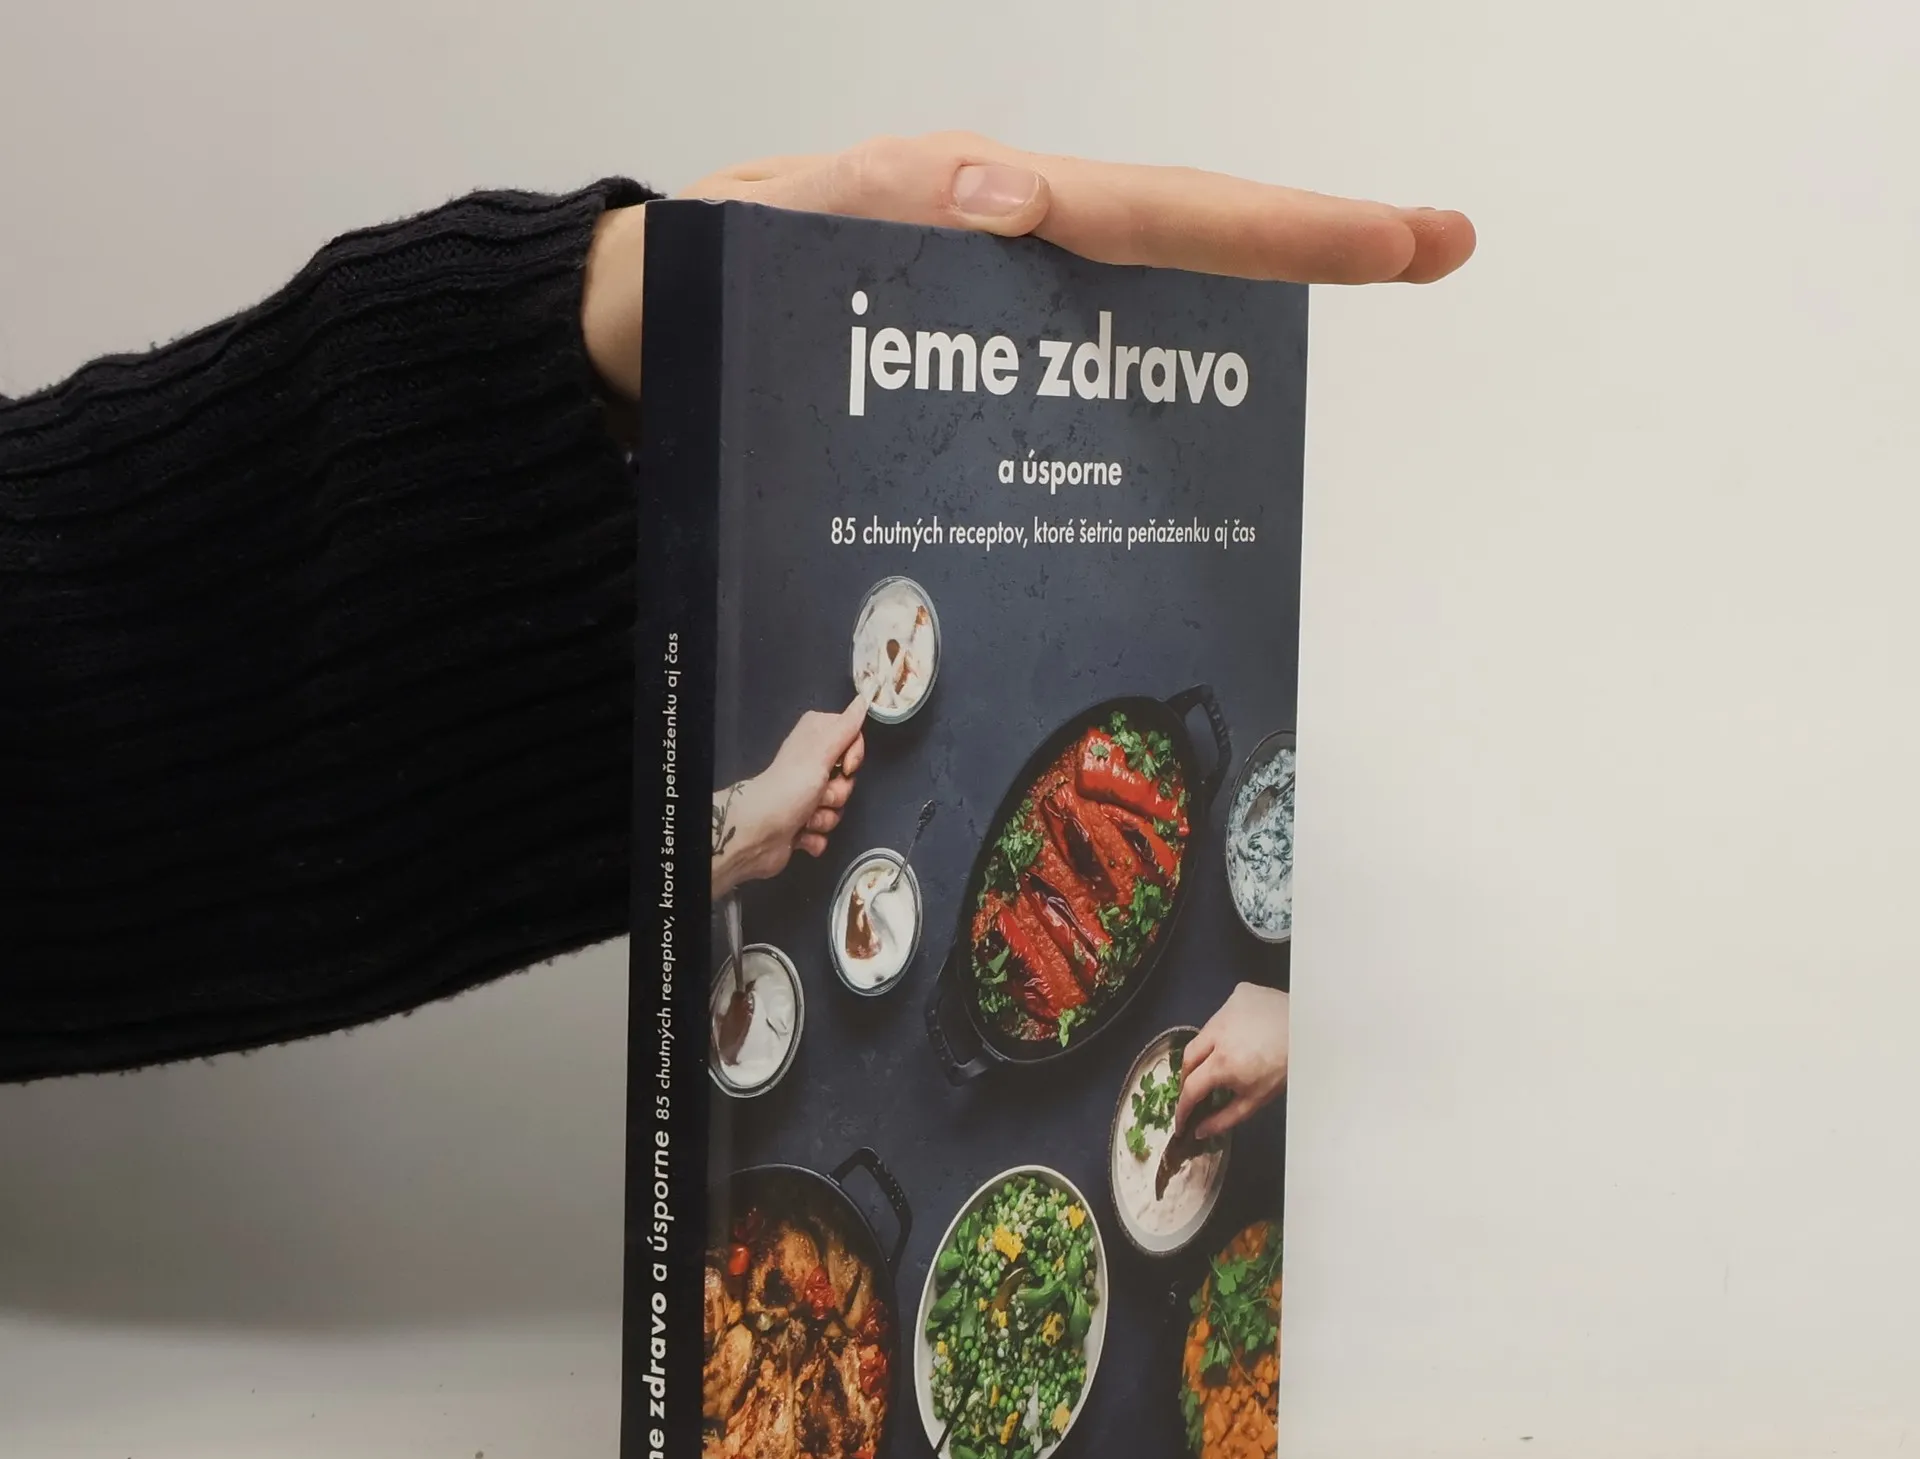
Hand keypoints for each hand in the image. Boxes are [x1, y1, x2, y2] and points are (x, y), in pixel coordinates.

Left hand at [583, 134, 1474, 398]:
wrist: (631, 352)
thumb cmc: (695, 287)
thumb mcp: (767, 229)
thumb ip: (876, 202)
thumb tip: (1020, 198)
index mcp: (977, 213)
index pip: (1153, 214)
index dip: (1279, 230)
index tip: (1396, 237)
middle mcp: (1003, 256)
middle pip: (1180, 244)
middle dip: (1308, 242)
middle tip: (1435, 244)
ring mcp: (992, 321)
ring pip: (1139, 316)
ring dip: (1244, 320)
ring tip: (1347, 327)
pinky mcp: (967, 379)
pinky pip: (1071, 385)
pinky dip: (1141, 404)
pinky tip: (1188, 455)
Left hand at [713, 694, 867, 894]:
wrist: (758, 833)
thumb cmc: (789, 788)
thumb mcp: (821, 752)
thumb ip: (846, 727)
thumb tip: (863, 699)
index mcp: (813, 740)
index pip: (852, 741)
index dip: (853, 758)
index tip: (843, 767)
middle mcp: (809, 765)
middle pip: (847, 779)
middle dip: (836, 792)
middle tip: (817, 793)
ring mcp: (805, 796)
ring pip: (838, 807)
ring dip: (824, 816)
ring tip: (805, 816)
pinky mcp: (802, 823)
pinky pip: (825, 832)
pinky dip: (814, 837)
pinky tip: (800, 834)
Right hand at [1175, 984, 1289, 1141]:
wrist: (1314, 1033)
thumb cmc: (1287, 1067)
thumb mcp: (1257, 1099)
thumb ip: (1224, 1118)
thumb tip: (1201, 1130)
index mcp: (1223, 1063)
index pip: (1190, 1088)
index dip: (1182, 1107)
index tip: (1181, 1118)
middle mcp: (1218, 1033)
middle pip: (1188, 1058)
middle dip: (1190, 1076)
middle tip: (1197, 1089)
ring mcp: (1227, 1010)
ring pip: (1205, 1033)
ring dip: (1209, 1048)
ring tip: (1228, 1056)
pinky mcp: (1239, 994)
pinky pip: (1223, 1013)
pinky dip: (1227, 1026)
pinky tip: (1243, 1032)